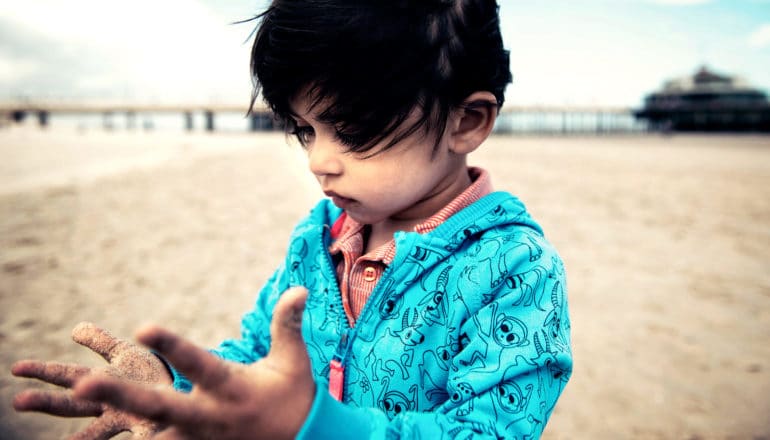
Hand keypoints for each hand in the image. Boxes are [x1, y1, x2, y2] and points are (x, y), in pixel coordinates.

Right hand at [12, 322, 171, 438]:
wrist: (179, 391)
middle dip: (46, 402)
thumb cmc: (146, 376)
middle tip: (19, 401)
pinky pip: (143, 439)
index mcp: (101, 384)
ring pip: (98, 432)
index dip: (43, 371)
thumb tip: (75, 330)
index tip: (16, 368)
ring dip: (81, 439)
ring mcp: (127, 419)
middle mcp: (108, 406)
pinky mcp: (149, 430)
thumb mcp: (124, 355)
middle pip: (72, 406)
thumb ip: (101, 343)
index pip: (67, 376)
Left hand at [73, 287, 314, 439]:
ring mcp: (200, 438)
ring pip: (154, 436)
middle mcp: (211, 416)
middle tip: (84, 383)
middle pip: (160, 406)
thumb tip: (298, 289)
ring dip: (122, 424)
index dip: (172, 345)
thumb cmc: (294, 394)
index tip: (142, 327)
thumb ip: (287, 325)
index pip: (198, 364)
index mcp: (233, 388)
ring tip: (80, 419)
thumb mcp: (292, 360)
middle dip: (122, 395)